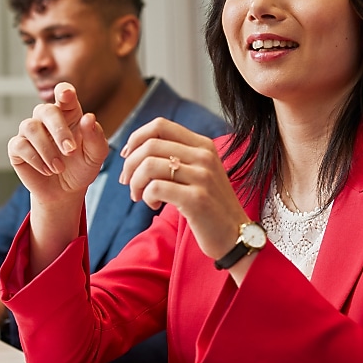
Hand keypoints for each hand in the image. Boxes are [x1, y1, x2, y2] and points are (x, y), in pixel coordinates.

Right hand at [7, 82, 108, 210]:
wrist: (66, 192)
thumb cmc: (81, 167)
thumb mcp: (95, 155)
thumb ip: (95, 136)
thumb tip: (89, 118)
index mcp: (68, 113)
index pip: (63, 93)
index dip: (63, 91)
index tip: (66, 95)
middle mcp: (46, 118)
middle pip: (45, 109)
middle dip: (58, 130)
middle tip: (70, 150)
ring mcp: (30, 132)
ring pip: (30, 126)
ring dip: (46, 148)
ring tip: (58, 167)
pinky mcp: (17, 147)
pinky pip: (19, 145)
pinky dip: (35, 159)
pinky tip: (47, 170)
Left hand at [119, 118, 249, 263]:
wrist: (235, 236)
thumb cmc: (210, 206)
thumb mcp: (198, 172)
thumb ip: (176, 156)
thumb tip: (134, 150)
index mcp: (203, 145)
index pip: (160, 125)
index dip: (137, 138)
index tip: (127, 156)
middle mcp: (204, 156)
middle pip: (150, 145)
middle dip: (130, 165)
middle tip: (128, 182)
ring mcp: (202, 177)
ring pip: (149, 165)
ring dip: (135, 182)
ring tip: (140, 196)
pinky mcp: (197, 199)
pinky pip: (155, 187)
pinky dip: (146, 196)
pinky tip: (154, 205)